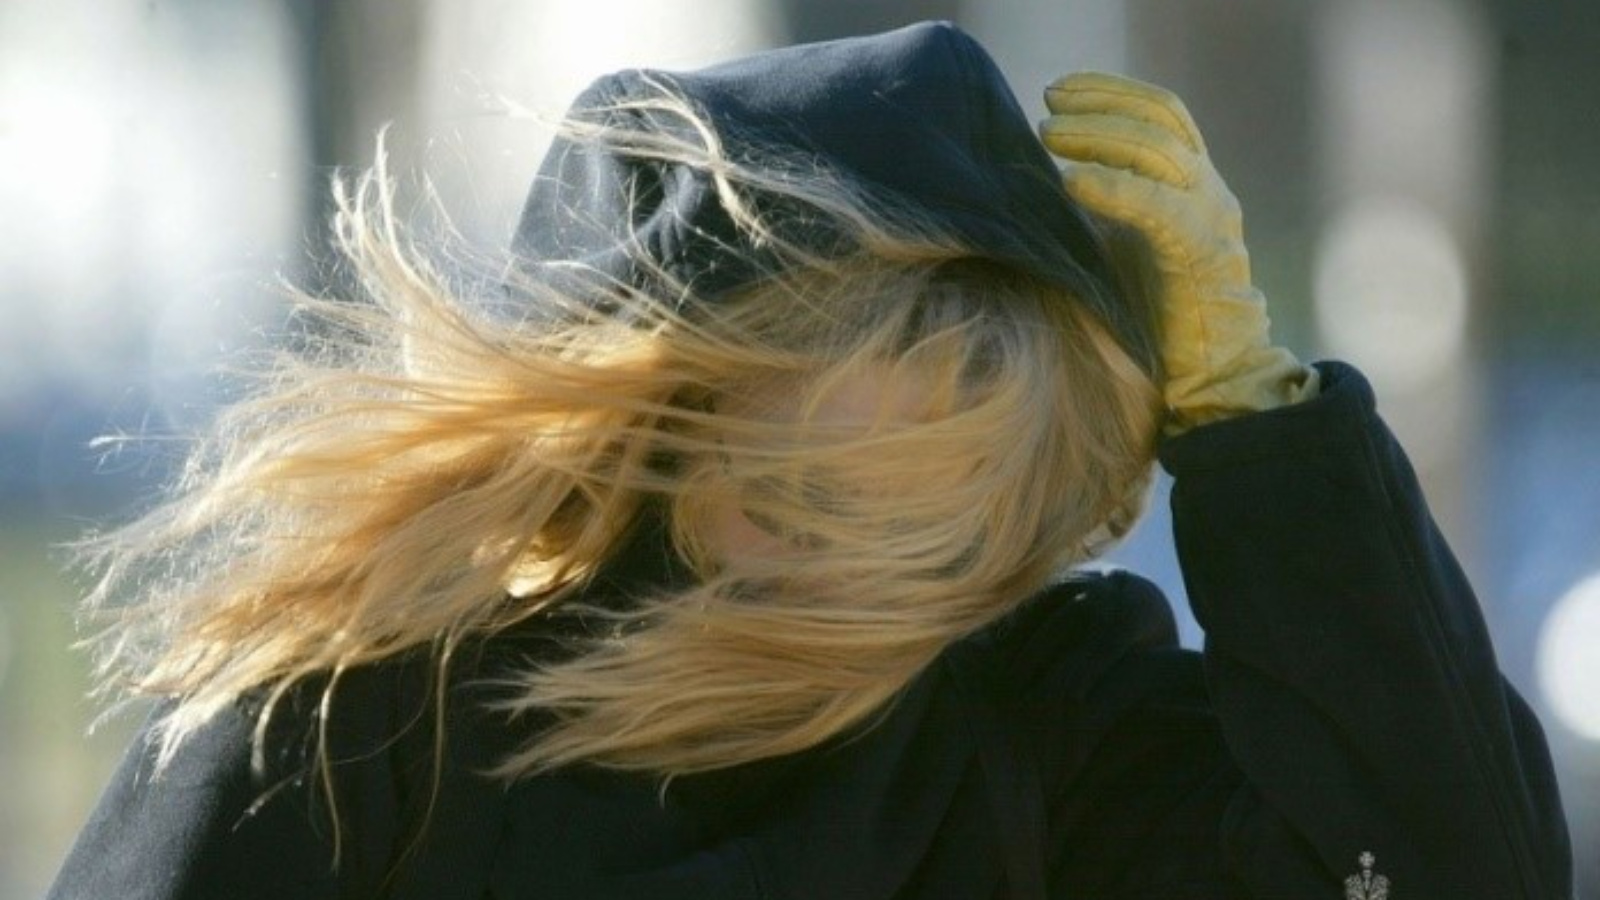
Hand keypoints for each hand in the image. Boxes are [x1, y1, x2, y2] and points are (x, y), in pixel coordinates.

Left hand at [1039, 72, 1316, 432]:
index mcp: (1193, 186)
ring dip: (1099, 136)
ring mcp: (1211, 221)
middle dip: (1100, 103)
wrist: (1217, 379)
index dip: (1113, 92)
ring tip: (1048, 133)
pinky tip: (1074, 182)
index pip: (1161, 114)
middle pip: (1160, 120)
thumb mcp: (1126, 248)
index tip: (1060, 91)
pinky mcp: (1202, 258)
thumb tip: (1041, 182)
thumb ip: (1103, 211)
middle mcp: (1209, 193)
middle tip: (1048, 105)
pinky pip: (1160, 208)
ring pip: (1160, 151)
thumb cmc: (1160, 322)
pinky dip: (1115, 188)